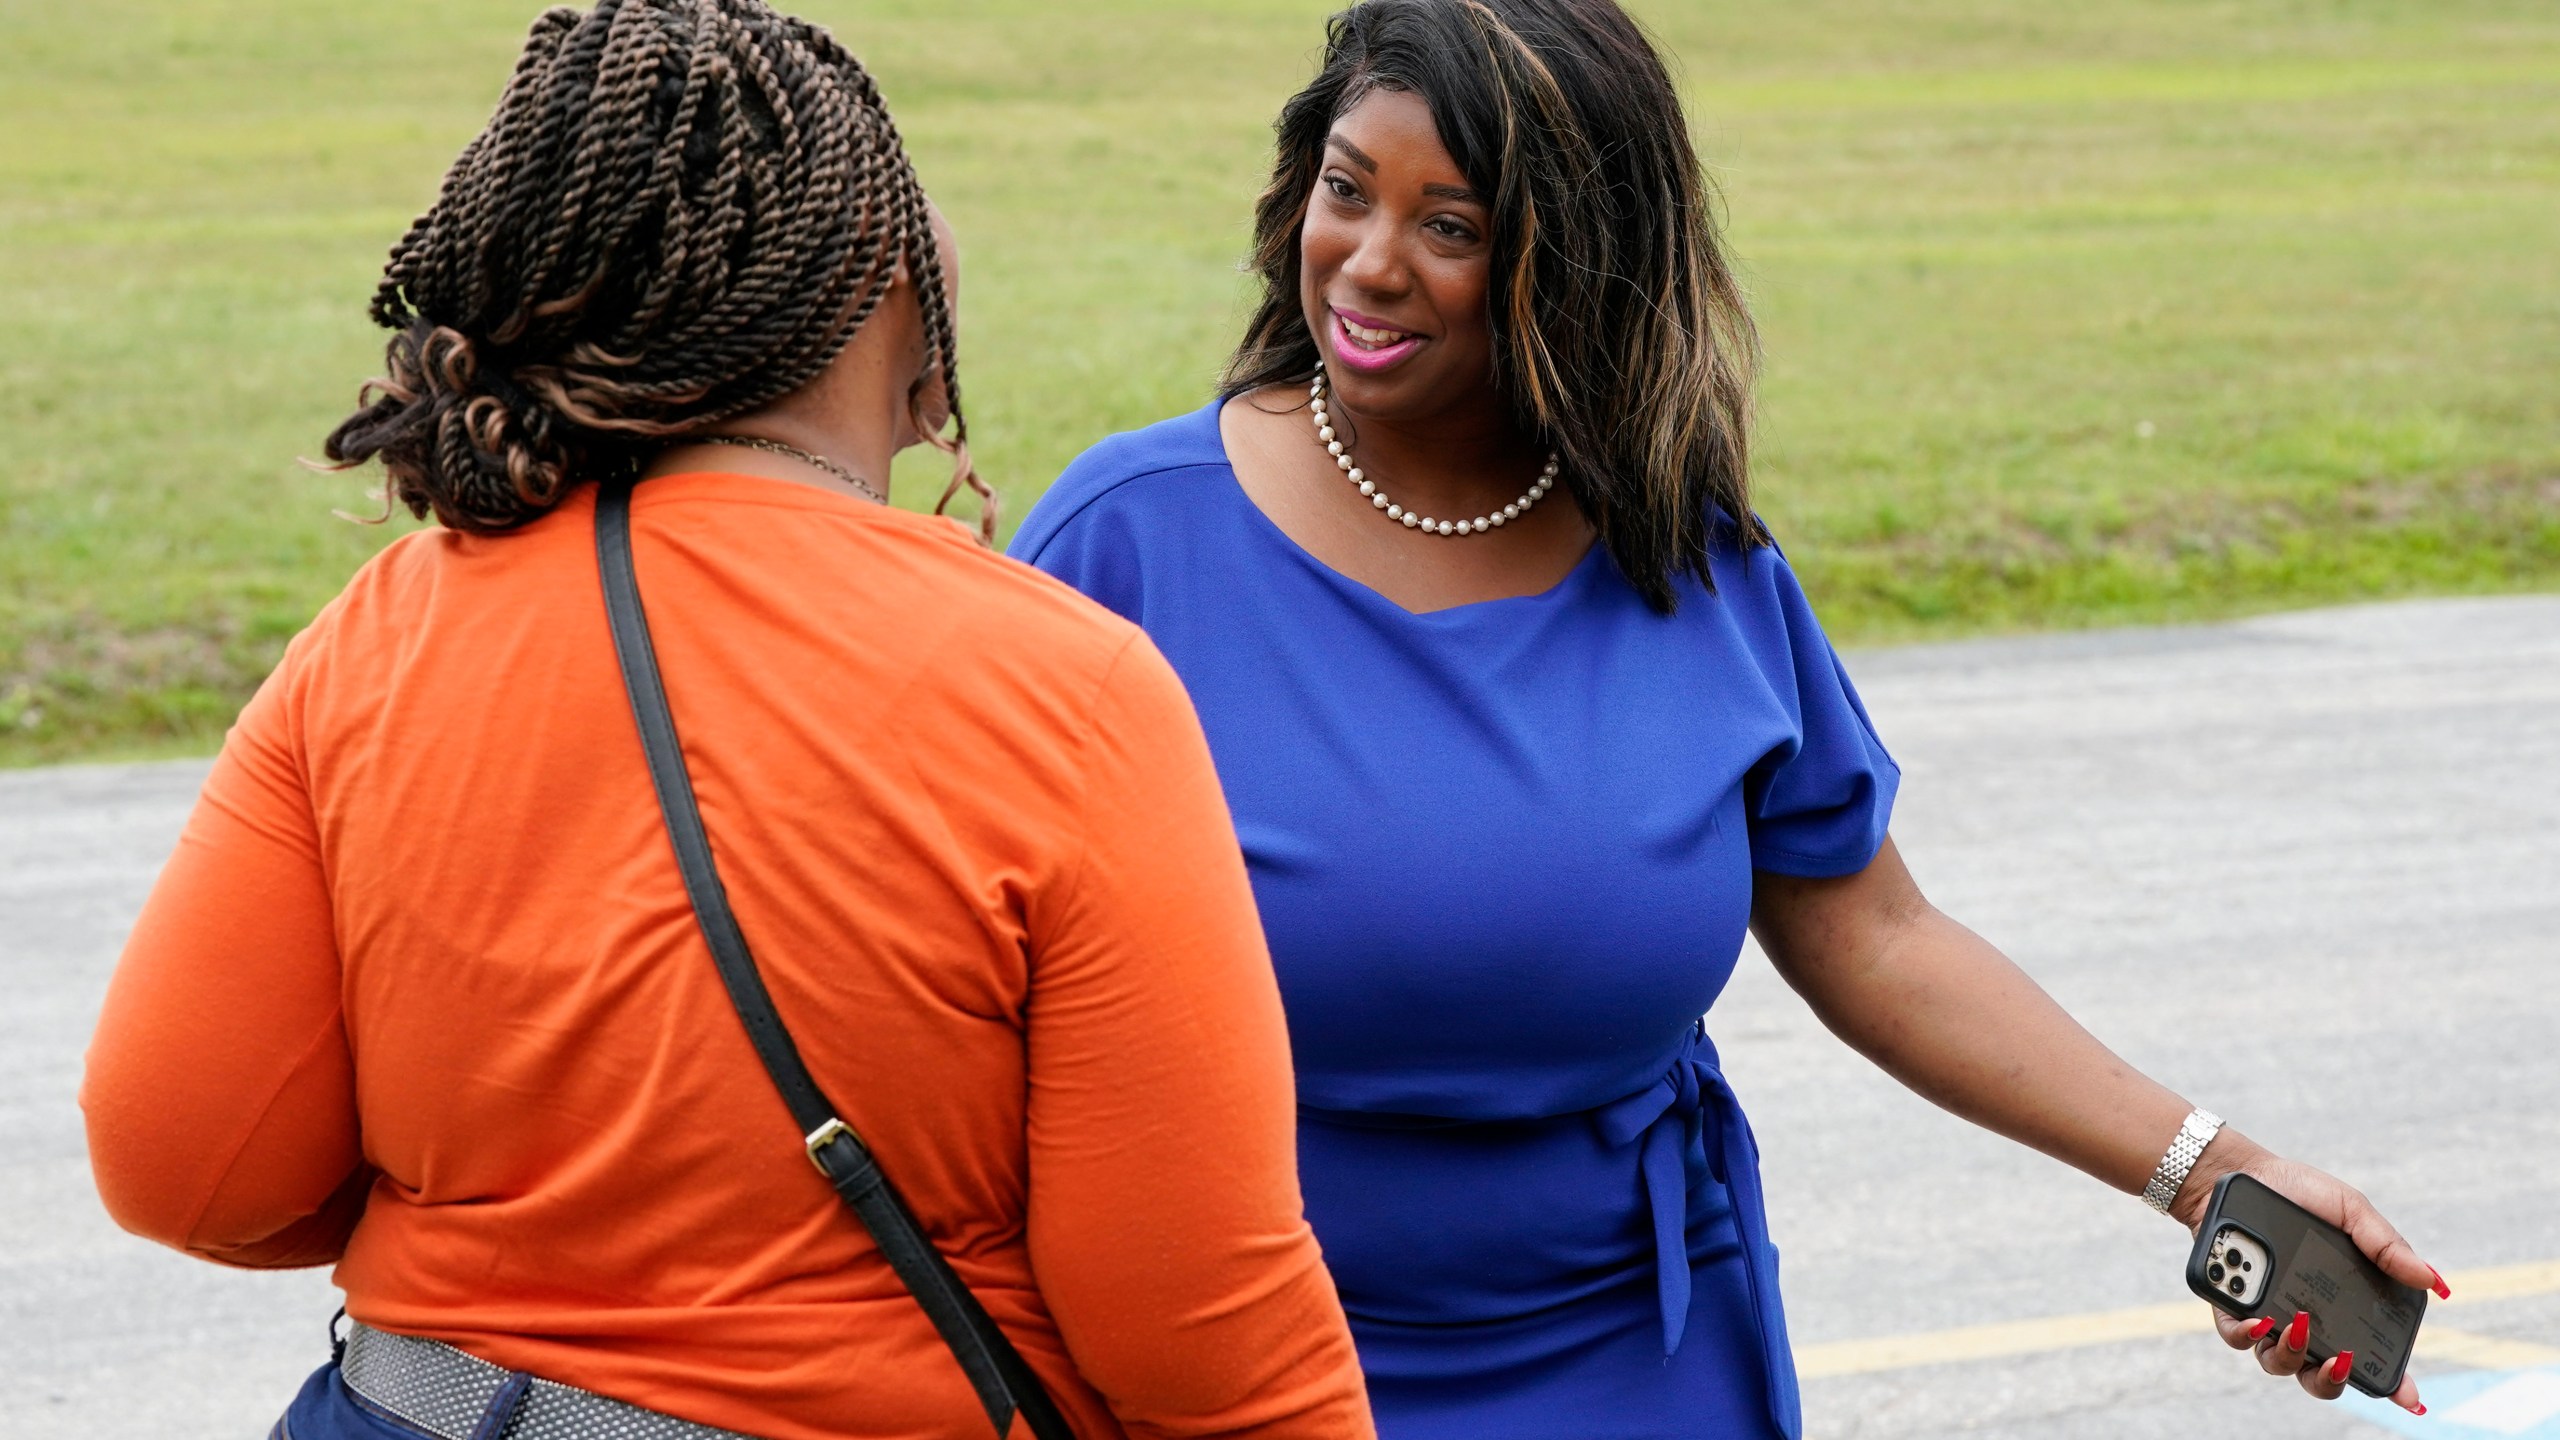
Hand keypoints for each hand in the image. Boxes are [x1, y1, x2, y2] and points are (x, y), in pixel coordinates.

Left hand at [2178, 1132, 2442, 1415]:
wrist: (2241, 1172)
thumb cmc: (2300, 1193)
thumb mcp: (2350, 1211)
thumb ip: (2386, 1245)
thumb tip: (2432, 1280)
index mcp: (2343, 1305)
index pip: (2370, 1354)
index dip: (2391, 1382)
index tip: (2409, 1397)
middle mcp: (2306, 1320)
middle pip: (2321, 1375)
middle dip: (2332, 1379)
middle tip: (2340, 1359)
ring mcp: (2267, 1318)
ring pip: (2278, 1362)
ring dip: (2290, 1355)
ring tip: (2296, 1326)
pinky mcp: (2230, 1307)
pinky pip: (2237, 1336)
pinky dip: (2247, 1334)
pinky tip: (2257, 1319)